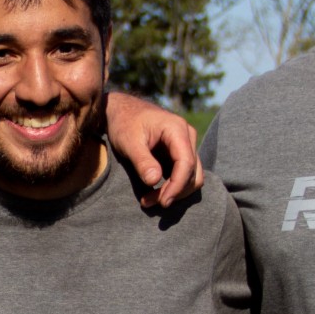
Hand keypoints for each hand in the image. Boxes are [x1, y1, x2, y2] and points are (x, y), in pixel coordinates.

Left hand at [103, 92, 203, 207]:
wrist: (121, 111)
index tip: (163, 201)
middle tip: (149, 202)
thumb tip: (154, 181)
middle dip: (174, 191)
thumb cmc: (124, 122)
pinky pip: (183, 175)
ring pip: (191, 176)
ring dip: (173, 192)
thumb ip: (142, 160)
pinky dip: (171, 187)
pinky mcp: (179, 154)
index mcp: (177, 129)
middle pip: (193, 173)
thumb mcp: (128, 141)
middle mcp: (187, 136)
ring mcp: (185, 145)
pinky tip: (152, 193)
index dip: (177, 185)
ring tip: (148, 200)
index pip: (186, 163)